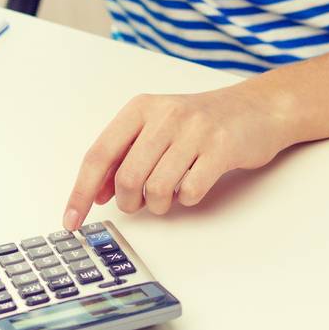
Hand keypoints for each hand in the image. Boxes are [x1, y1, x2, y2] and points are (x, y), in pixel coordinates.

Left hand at [62, 80, 291, 227]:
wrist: (256, 108)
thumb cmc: (201, 122)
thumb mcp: (157, 127)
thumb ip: (125, 154)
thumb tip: (96, 193)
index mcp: (140, 108)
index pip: (99, 154)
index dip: (81, 191)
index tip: (72, 220)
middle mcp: (165, 115)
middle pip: (126, 178)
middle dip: (129, 202)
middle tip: (141, 201)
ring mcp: (194, 130)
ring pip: (156, 189)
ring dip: (159, 204)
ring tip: (169, 193)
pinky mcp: (221, 148)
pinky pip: (190, 192)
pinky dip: (187, 200)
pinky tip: (193, 185)